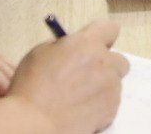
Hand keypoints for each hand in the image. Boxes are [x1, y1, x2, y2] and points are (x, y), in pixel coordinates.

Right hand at [0, 21, 128, 133]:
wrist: (34, 122)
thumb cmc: (32, 86)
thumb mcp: (40, 53)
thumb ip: (63, 46)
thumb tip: (73, 47)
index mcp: (87, 43)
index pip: (110, 29)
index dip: (102, 37)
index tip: (93, 45)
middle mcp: (105, 63)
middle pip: (119, 60)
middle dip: (106, 65)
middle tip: (87, 75)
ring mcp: (111, 88)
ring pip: (114, 83)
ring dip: (102, 86)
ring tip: (80, 96)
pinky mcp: (111, 110)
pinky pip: (111, 103)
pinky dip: (100, 105)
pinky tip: (81, 110)